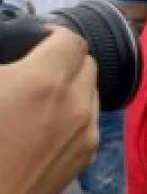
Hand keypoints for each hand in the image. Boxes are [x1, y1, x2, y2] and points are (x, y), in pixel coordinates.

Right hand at [0, 29, 98, 193]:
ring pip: (91, 92)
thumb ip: (4, 65)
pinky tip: (44, 126)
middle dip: (64, 61)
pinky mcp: (86, 156)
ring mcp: (86, 132)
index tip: (35, 42)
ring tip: (39, 98)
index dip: (52, 36)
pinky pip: (90, 121)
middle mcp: (76, 103)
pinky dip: (74, 115)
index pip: (72, 40)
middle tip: (34, 69)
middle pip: (87, 64)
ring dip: (72, 87)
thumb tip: (15, 65)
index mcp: (46, 80)